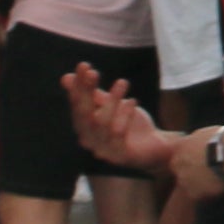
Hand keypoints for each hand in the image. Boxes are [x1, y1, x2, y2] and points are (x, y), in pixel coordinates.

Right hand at [66, 63, 185, 179]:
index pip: (77, 105)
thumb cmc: (130, 124)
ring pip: (101, 123)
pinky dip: (124, 115)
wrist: (156, 147)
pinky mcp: (120, 156)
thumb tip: (66, 77)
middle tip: (93, 72)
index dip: (79, 86)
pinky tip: (132, 100)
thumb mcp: (112, 105)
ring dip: (111, 100)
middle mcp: (89, 141)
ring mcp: (104, 151)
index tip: (84, 66)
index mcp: (84, 128)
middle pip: (84, 114)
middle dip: (87, 91)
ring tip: (123, 82)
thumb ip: (92, 94)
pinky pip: (118, 134)